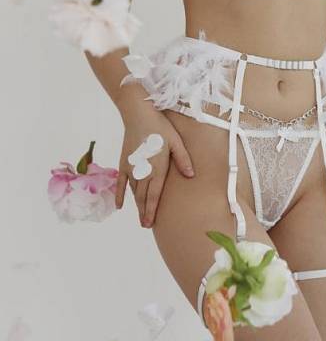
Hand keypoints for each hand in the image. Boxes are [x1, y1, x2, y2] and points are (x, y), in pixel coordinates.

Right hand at [115, 106, 194, 227]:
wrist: (138, 115)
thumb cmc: (160, 127)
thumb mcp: (176, 142)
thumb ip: (183, 160)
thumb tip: (191, 176)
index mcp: (157, 168)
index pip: (154, 195)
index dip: (152, 210)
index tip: (150, 223)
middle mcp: (143, 171)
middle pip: (143, 197)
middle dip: (144, 212)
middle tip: (146, 225)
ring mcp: (131, 168)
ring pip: (134, 192)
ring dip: (136, 205)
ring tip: (140, 217)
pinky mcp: (124, 162)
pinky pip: (121, 182)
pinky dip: (120, 194)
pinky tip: (119, 205)